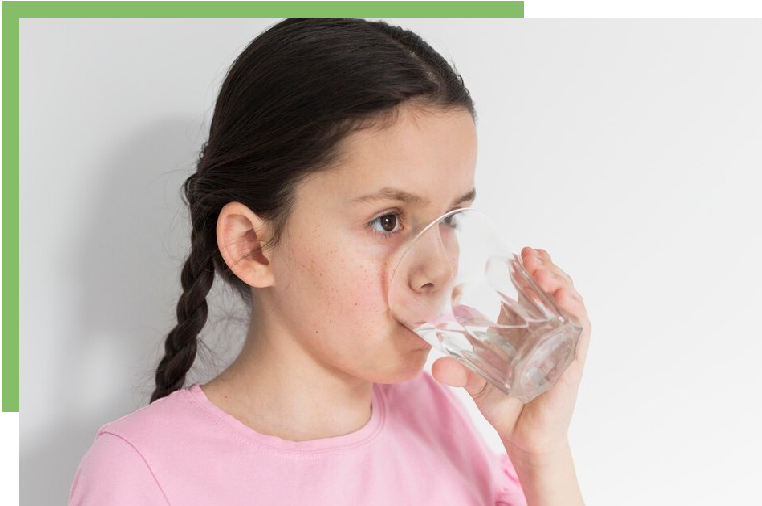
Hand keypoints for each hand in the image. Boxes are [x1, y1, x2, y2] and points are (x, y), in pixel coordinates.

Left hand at [431, 246, 591, 457]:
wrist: (521, 436)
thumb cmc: (502, 403)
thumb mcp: (474, 381)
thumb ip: (457, 371)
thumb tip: (435, 367)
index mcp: (522, 326)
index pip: (530, 288)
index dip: (529, 267)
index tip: (521, 251)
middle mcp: (545, 330)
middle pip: (553, 288)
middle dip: (546, 267)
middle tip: (531, 255)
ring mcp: (561, 343)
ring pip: (569, 303)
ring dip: (560, 282)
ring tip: (544, 270)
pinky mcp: (572, 361)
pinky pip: (580, 330)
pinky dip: (575, 310)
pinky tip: (565, 297)